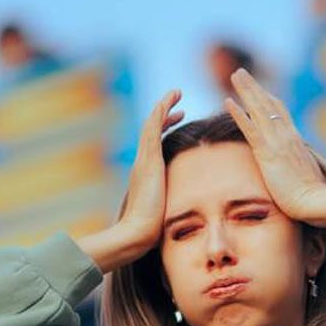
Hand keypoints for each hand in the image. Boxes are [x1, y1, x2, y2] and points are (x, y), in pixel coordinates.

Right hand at [119, 88, 184, 248]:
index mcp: (148, 175)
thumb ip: (172, 207)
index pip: (157, 147)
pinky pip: (153, 126)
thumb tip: (187, 216)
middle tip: (179, 106)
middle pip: (152, 132)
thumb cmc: (153, 231)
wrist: (138, 233)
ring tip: (177, 93)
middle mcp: (143, 164)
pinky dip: (162, 110)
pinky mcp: (148, 159)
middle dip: (165, 116)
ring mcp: (144, 160)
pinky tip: (172, 98)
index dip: (167, 131)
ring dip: (164, 106)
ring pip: (152, 124)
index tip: (179, 120)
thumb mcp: (166, 213)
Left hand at [224, 68, 325, 227]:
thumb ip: (302, 170)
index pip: (281, 115)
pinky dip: (239, 114)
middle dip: (254, 87)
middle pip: (269, 104)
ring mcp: (278, 143)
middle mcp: (287, 136)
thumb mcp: (308, 179)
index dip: (268, 100)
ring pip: (259, 110)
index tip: (258, 89)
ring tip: (235, 74)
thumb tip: (301, 173)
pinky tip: (227, 101)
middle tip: (240, 73)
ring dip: (246, 90)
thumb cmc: (313, 198)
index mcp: (296, 142)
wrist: (315, 202)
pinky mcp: (268, 153)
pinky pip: (250, 129)